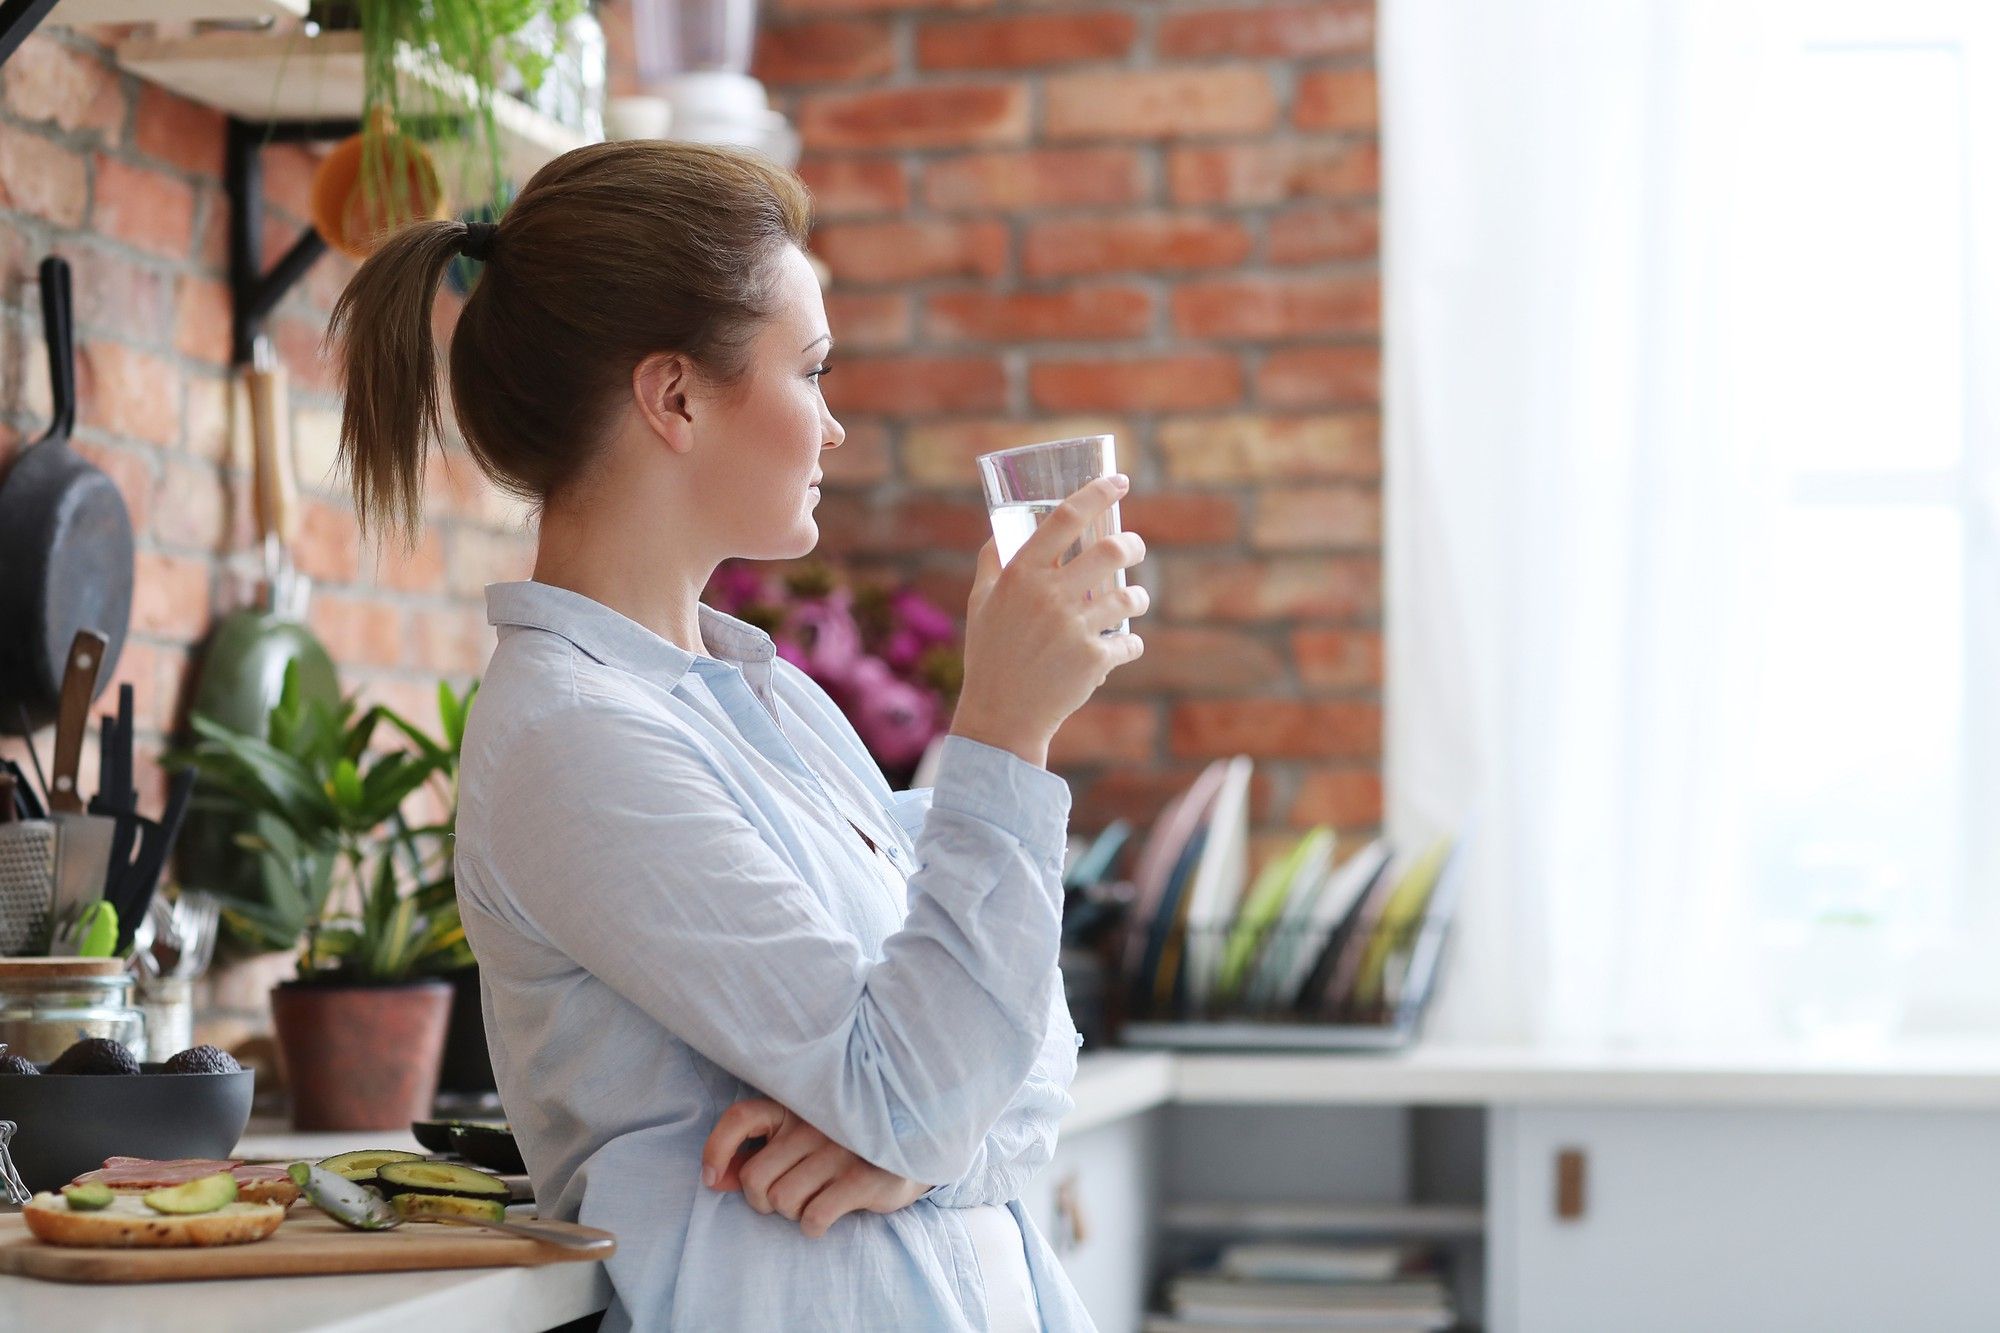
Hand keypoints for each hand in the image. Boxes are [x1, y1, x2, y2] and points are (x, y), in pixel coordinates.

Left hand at [702, 1097, 930, 1238]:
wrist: (910, 1147)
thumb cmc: (841, 1146)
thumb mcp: (798, 1140)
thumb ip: (758, 1155)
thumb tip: (714, 1180)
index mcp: (794, 1106)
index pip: (740, 1118)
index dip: (717, 1150)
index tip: (713, 1179)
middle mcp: (814, 1123)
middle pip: (755, 1178)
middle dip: (761, 1200)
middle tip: (783, 1198)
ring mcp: (839, 1149)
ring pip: (782, 1200)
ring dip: (792, 1213)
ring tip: (813, 1200)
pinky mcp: (862, 1178)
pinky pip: (813, 1217)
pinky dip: (813, 1226)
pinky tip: (827, 1215)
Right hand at [951, 474, 1149, 765]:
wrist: (1001, 716)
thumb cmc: (990, 656)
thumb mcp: (979, 604)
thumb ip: (991, 564)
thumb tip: (998, 529)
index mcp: (1020, 575)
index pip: (1064, 519)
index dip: (1096, 493)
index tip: (1118, 480)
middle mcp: (1048, 596)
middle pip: (1110, 551)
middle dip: (1132, 545)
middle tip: (1133, 548)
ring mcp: (1073, 628)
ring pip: (1129, 596)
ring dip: (1137, 596)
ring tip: (1132, 599)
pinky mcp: (1093, 660)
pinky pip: (1129, 642)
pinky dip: (1130, 645)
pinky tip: (1122, 648)